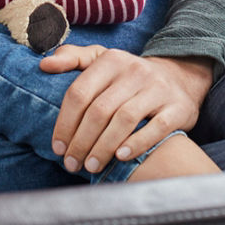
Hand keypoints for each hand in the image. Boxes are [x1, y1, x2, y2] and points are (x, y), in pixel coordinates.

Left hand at [40, 49, 214, 174]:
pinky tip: (121, 158)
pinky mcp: (178, 108)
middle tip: (71, 163)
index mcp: (112, 60)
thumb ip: (73, 58)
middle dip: (81, 141)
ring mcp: (158, 89)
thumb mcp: (102, 59)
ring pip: (124, 119)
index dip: (65, 123)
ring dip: (103, 147)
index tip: (57, 148)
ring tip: (91, 166)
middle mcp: (135, 71)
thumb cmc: (128, 76)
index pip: (79, 92)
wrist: (180, 77)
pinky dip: (137, 144)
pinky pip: (157, 127)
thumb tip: (44, 65)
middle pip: (100, 110)